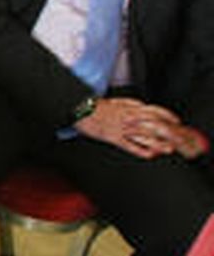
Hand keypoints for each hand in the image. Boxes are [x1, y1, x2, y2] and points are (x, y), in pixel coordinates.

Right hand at [75, 98, 194, 158]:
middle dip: (168, 132)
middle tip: (177, 138)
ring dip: (158, 143)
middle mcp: (128, 118)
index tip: (176, 122)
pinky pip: (129, 145)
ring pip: (144, 136)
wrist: (79, 109)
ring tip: (168, 149)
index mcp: (129, 107)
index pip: (154, 111)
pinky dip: (140, 150)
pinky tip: (149, 155)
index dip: (168, 116)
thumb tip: (143, 106)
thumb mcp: (116, 100)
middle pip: (153, 124)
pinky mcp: (113, 137)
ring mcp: (121, 128)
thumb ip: (131, 103)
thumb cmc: (95, 106)